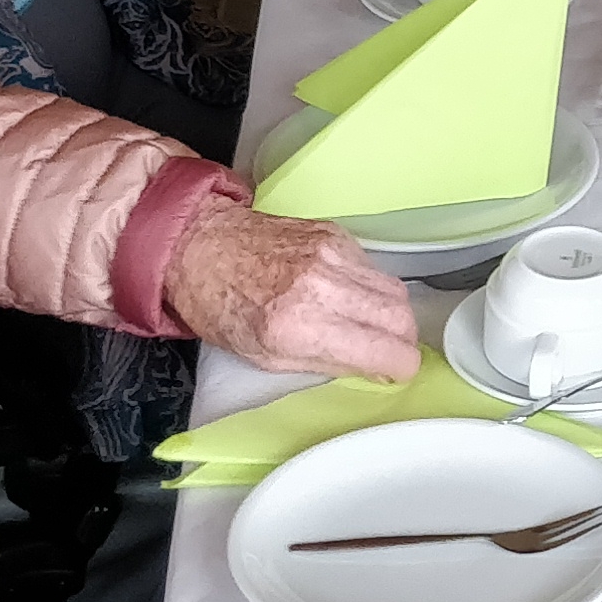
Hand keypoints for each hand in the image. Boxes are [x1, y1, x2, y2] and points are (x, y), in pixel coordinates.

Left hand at [160, 199, 417, 380]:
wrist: (199, 245)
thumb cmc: (221, 307)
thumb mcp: (267, 357)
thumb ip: (326, 362)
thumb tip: (373, 365)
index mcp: (302, 326)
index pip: (388, 349)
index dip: (399, 366)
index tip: (393, 370)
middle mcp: (324, 286)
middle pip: (401, 316)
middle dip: (401, 340)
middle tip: (384, 350)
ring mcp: (332, 253)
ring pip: (395, 289)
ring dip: (387, 312)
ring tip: (363, 323)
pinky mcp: (335, 231)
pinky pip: (373, 266)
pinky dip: (368, 285)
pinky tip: (343, 293)